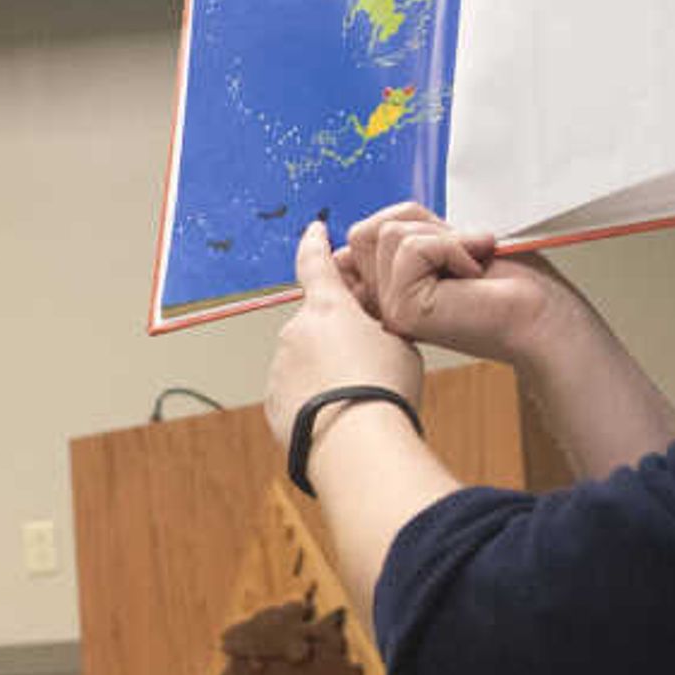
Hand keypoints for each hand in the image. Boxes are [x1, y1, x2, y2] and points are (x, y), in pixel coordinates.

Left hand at [262, 216, 426, 446]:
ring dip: (325, 372)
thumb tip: (369, 330)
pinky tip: (338, 417)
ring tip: (356, 398)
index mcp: (329, 308)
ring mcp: (280, 367)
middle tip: (368, 365)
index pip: (317, 263)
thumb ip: (381, 326)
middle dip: (337, 337)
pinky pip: (295, 393)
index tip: (314, 230)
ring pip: (305, 361)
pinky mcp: (274, 401)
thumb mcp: (401, 344)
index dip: (316, 244)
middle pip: (318, 324)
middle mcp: (296, 331)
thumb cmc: (384, 391)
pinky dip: (313, 400)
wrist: (356, 444)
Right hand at [340, 204, 585, 370]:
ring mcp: (391, 311)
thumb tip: (358, 232)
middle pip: (366, 232)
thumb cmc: (509, 283)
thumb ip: (399, 235)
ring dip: (443, 238)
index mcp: (388, 290)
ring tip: (470, 266)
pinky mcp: (405, 310)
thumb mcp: (444, 242)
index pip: (357, 240)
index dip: (393, 227)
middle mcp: (383, 305)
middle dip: (422, 226)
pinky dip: (452, 247)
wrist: (542, 315)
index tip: (439, 246)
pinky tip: (471, 274)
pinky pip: (412, 247)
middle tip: (460, 253)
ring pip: (388, 234)